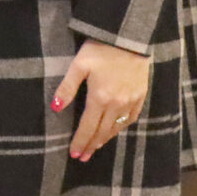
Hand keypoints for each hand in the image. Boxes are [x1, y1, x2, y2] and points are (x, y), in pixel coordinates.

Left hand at [53, 38, 150, 161]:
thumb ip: (67, 88)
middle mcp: (117, 104)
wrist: (129, 38)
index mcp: (99, 98)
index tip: (74, 154)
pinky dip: (122, 127)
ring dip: (106, 139)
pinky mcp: (141, 95)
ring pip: (117, 127)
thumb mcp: (79, 66)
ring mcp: (131, 101)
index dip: (80, 141)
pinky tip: (116, 130)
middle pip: (102, 131)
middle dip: (91, 145)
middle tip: (83, 157)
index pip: (87, 127)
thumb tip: (55, 108)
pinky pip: (132, 117)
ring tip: (96, 147)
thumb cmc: (100, 49)